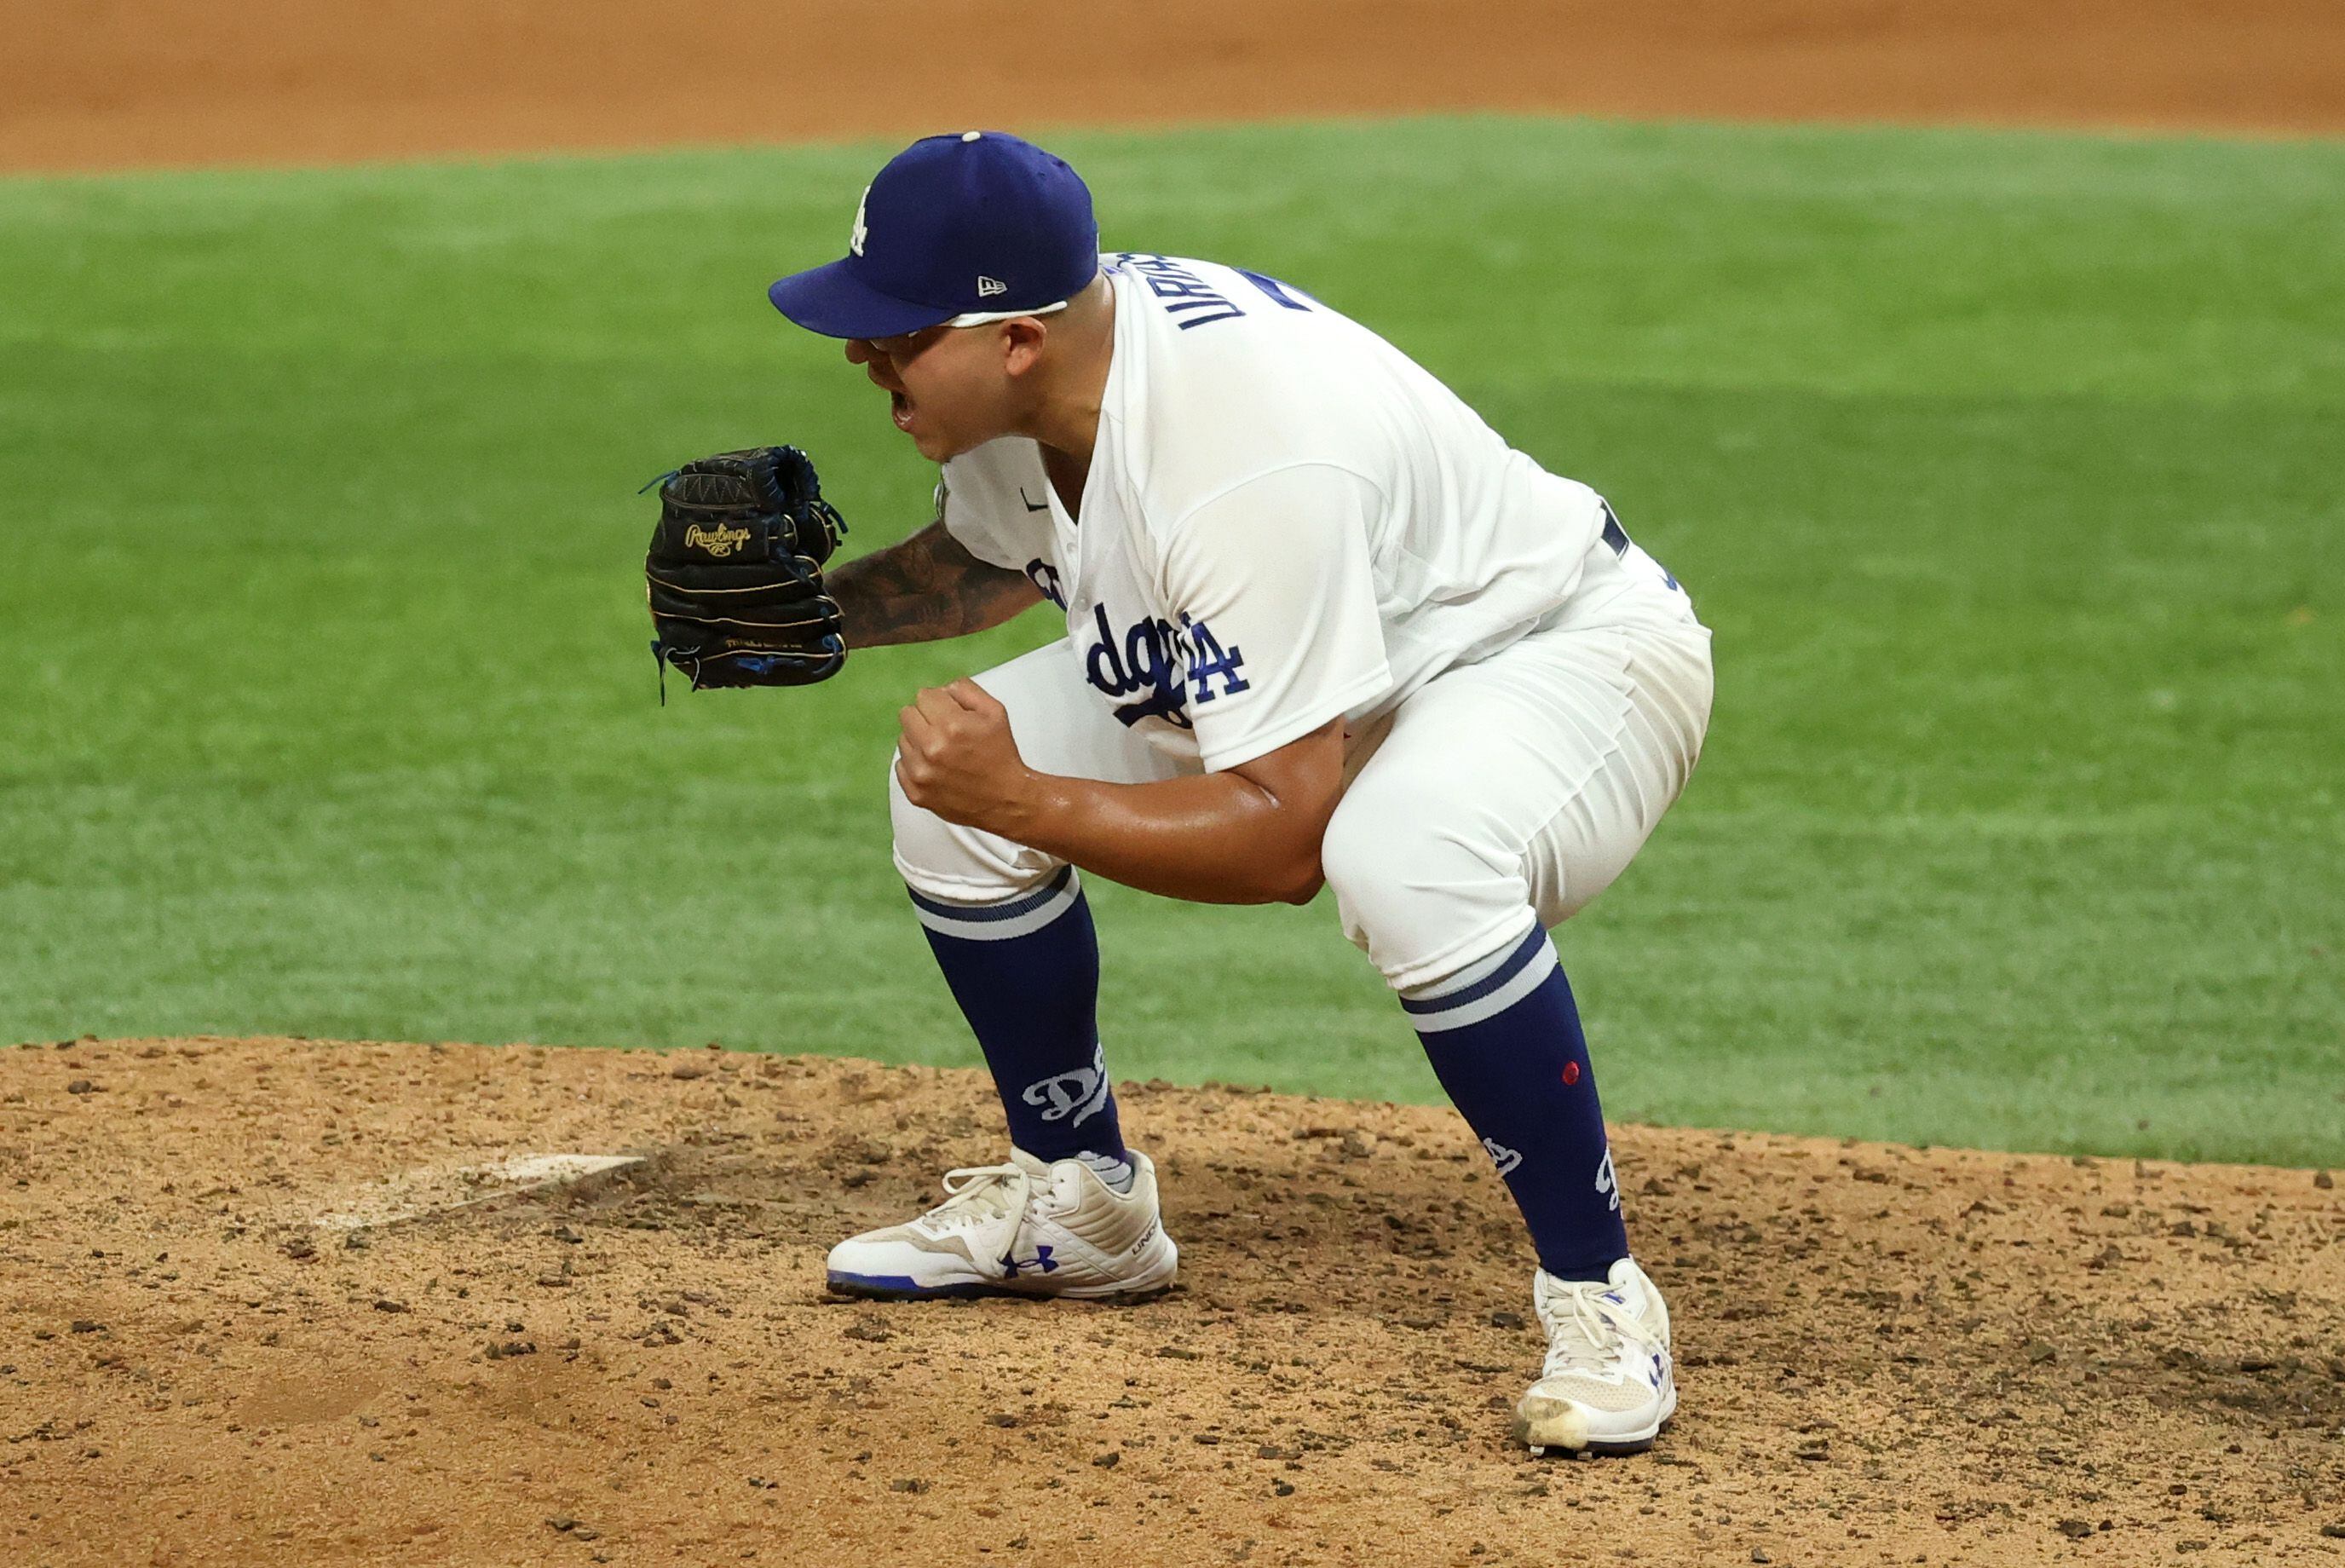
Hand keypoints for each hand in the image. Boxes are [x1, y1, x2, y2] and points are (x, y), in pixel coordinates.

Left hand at [895, 678, 1040, 834]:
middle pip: (907, 714)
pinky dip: (914, 764)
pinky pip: (900, 765)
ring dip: (919, 741)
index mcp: (952, 725)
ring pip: (903, 739)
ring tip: (942, 752)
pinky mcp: (915, 792)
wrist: (1005, 800)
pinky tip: (935, 768)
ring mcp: (920, 773)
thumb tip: (942, 689)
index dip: (940, 703)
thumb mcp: (995, 712)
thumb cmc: (1000, 755)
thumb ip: (966, 690)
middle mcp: (932, 748)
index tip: (950, 714)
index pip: (924, 696)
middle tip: (944, 732)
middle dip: (926, 718)